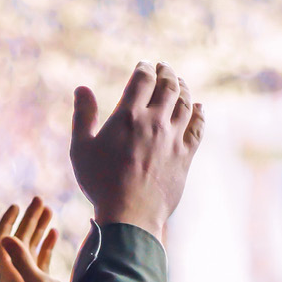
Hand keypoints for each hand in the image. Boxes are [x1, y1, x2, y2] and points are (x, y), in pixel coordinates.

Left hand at [0, 198, 66, 281]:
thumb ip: (22, 259)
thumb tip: (6, 237)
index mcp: (9, 276)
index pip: (1, 243)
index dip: (7, 222)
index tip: (17, 205)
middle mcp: (16, 276)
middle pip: (18, 242)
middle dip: (28, 220)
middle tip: (39, 200)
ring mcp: (30, 279)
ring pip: (31, 247)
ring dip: (39, 228)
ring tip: (49, 209)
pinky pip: (41, 258)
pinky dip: (47, 243)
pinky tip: (54, 231)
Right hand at [70, 62, 203, 238]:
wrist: (129, 216)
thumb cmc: (100, 183)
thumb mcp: (82, 148)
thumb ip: (83, 115)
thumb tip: (81, 88)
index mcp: (128, 115)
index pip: (143, 79)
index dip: (145, 68)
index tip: (144, 65)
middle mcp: (154, 122)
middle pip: (168, 86)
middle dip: (167, 72)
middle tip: (164, 67)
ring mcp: (173, 139)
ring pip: (186, 103)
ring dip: (184, 88)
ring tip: (180, 83)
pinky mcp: (185, 156)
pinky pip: (198, 128)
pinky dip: (200, 114)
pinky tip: (199, 108)